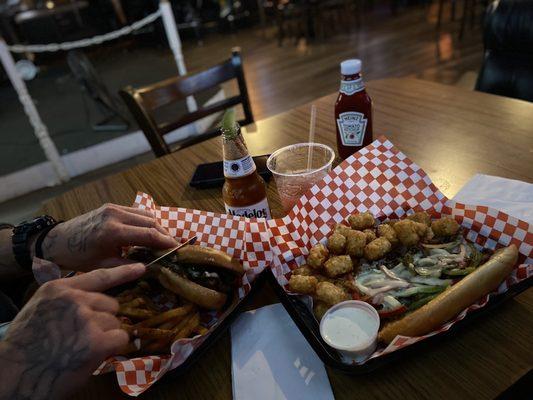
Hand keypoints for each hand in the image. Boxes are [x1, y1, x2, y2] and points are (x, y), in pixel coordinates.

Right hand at [0, 263, 145, 399]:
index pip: (99, 276)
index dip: (122, 272)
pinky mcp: (97, 341)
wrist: (12, 375)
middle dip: (103, 320)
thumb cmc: (25, 346)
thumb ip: (66, 300)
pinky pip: (120, 338)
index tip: (141, 267)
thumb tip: (93, 300)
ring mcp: (87, 319)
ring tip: (81, 348)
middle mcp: (75, 299)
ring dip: (106, 336)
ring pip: (115, 322)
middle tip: (83, 337)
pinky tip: (93, 355)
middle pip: (110, 304)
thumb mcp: (41, 309)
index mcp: (59, 289)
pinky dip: (112, 348)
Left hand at [40, 203, 176, 270]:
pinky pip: (136, 212)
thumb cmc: (79, 257)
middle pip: (151, 222)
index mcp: (112, 232)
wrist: (58, 240)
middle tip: (174, 246)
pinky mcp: (112, 206)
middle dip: (165, 234)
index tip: (177, 249)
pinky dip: (146, 221)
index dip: (165, 241)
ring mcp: (113, 208)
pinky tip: (150, 232)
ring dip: (157, 227)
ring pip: (146, 215)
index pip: (148, 234)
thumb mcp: (104, 266)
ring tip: (164, 240)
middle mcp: (115, 215)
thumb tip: (152, 269)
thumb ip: (129, 266)